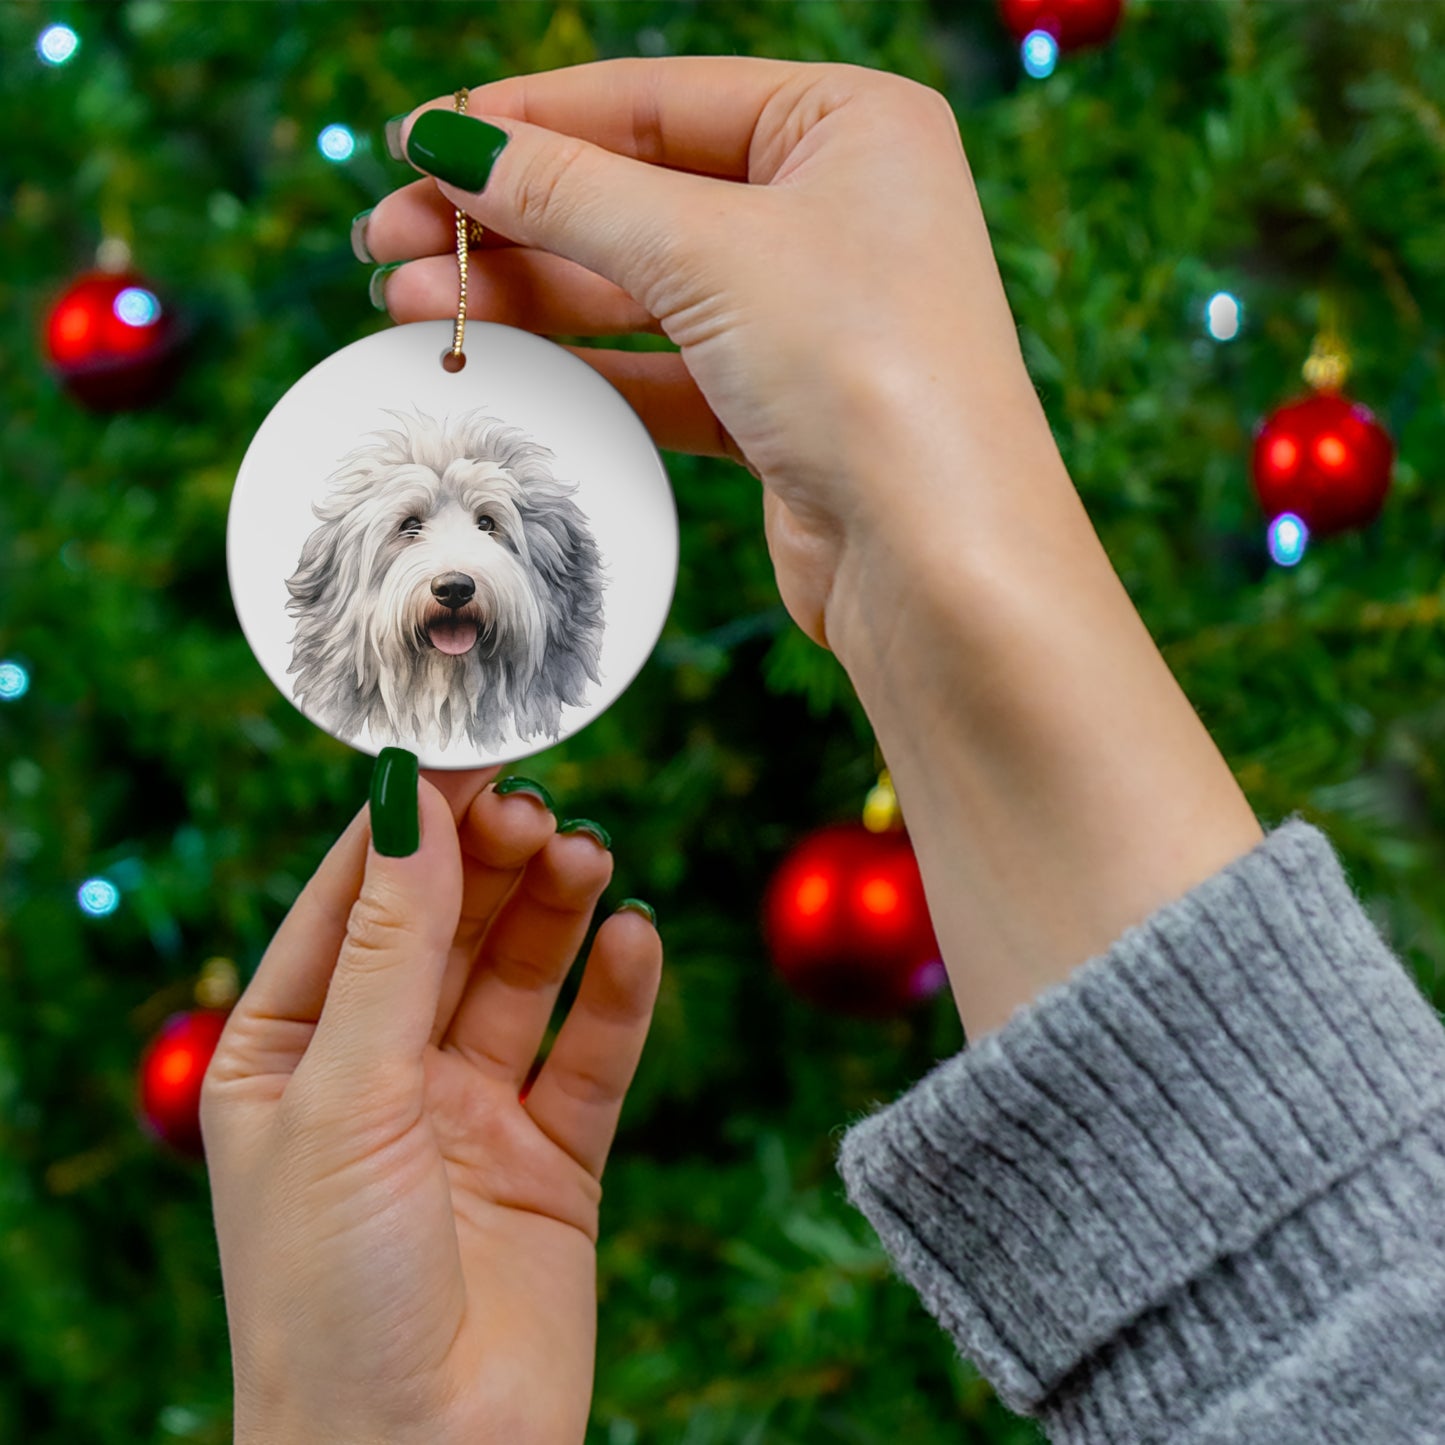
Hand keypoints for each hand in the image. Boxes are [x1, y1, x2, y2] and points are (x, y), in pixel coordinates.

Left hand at [201, 764, 661, 1444]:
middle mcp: (380, 1073)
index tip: (468, 748)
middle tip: (541, 808)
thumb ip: (390, 946)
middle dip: (491, 862)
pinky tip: (635, 938)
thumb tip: (409, 802)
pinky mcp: (553, 1159)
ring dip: (556, 910)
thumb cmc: (330, 1294)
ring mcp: (470, 1113)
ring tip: (589, 857)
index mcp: (290, 1052)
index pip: (353, 902)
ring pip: (522, 977)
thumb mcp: (344, 1095)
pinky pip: (591, 1055)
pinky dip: (617, 994)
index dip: (410, 823)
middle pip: (447, 927)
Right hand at [360, 56, 1056, 656]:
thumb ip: (571, 192)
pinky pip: (661, 368)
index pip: (655, 100)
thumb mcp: (708, 250)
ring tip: (407, 304)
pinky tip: (493, 361)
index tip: (417, 141)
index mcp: (848, 125)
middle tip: (386, 239)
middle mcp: (835, 210)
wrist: (938, 561)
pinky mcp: (783, 408)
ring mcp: (809, 314)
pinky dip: (580, 366)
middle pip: (636, 194)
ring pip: (640, 287)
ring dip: (526, 295)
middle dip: (508, 218)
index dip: (527, 120)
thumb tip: (452, 141)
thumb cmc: (864, 370)